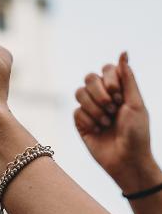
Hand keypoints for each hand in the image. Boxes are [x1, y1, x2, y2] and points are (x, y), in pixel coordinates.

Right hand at [74, 54, 157, 190]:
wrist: (128, 160)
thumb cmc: (138, 133)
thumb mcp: (136, 103)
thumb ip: (128, 78)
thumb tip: (123, 52)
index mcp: (118, 90)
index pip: (106, 69)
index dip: (109, 79)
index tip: (118, 94)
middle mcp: (103, 97)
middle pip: (89, 78)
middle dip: (100, 93)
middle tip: (112, 108)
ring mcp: (91, 109)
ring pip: (79, 93)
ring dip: (95, 108)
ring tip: (107, 122)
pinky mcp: (81, 122)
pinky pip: (76, 111)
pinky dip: (89, 120)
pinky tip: (98, 130)